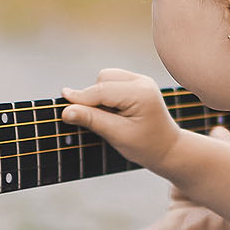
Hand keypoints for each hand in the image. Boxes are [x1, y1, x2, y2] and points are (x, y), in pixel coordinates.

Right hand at [62, 69, 187, 175]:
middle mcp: (142, 81)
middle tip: (100, 122)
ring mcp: (140, 81)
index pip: (102, 90)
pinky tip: (114, 113)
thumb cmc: (146, 146)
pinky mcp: (136, 84)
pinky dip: (106, 96)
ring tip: (110, 119)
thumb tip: (66, 110)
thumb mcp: (117, 135)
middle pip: (102, 79)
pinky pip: (111, 82)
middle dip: (94, 98)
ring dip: (99, 96)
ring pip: (105, 79)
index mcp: (141, 93)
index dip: (80, 99)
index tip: (61, 106)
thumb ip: (92, 120)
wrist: (168, 150)